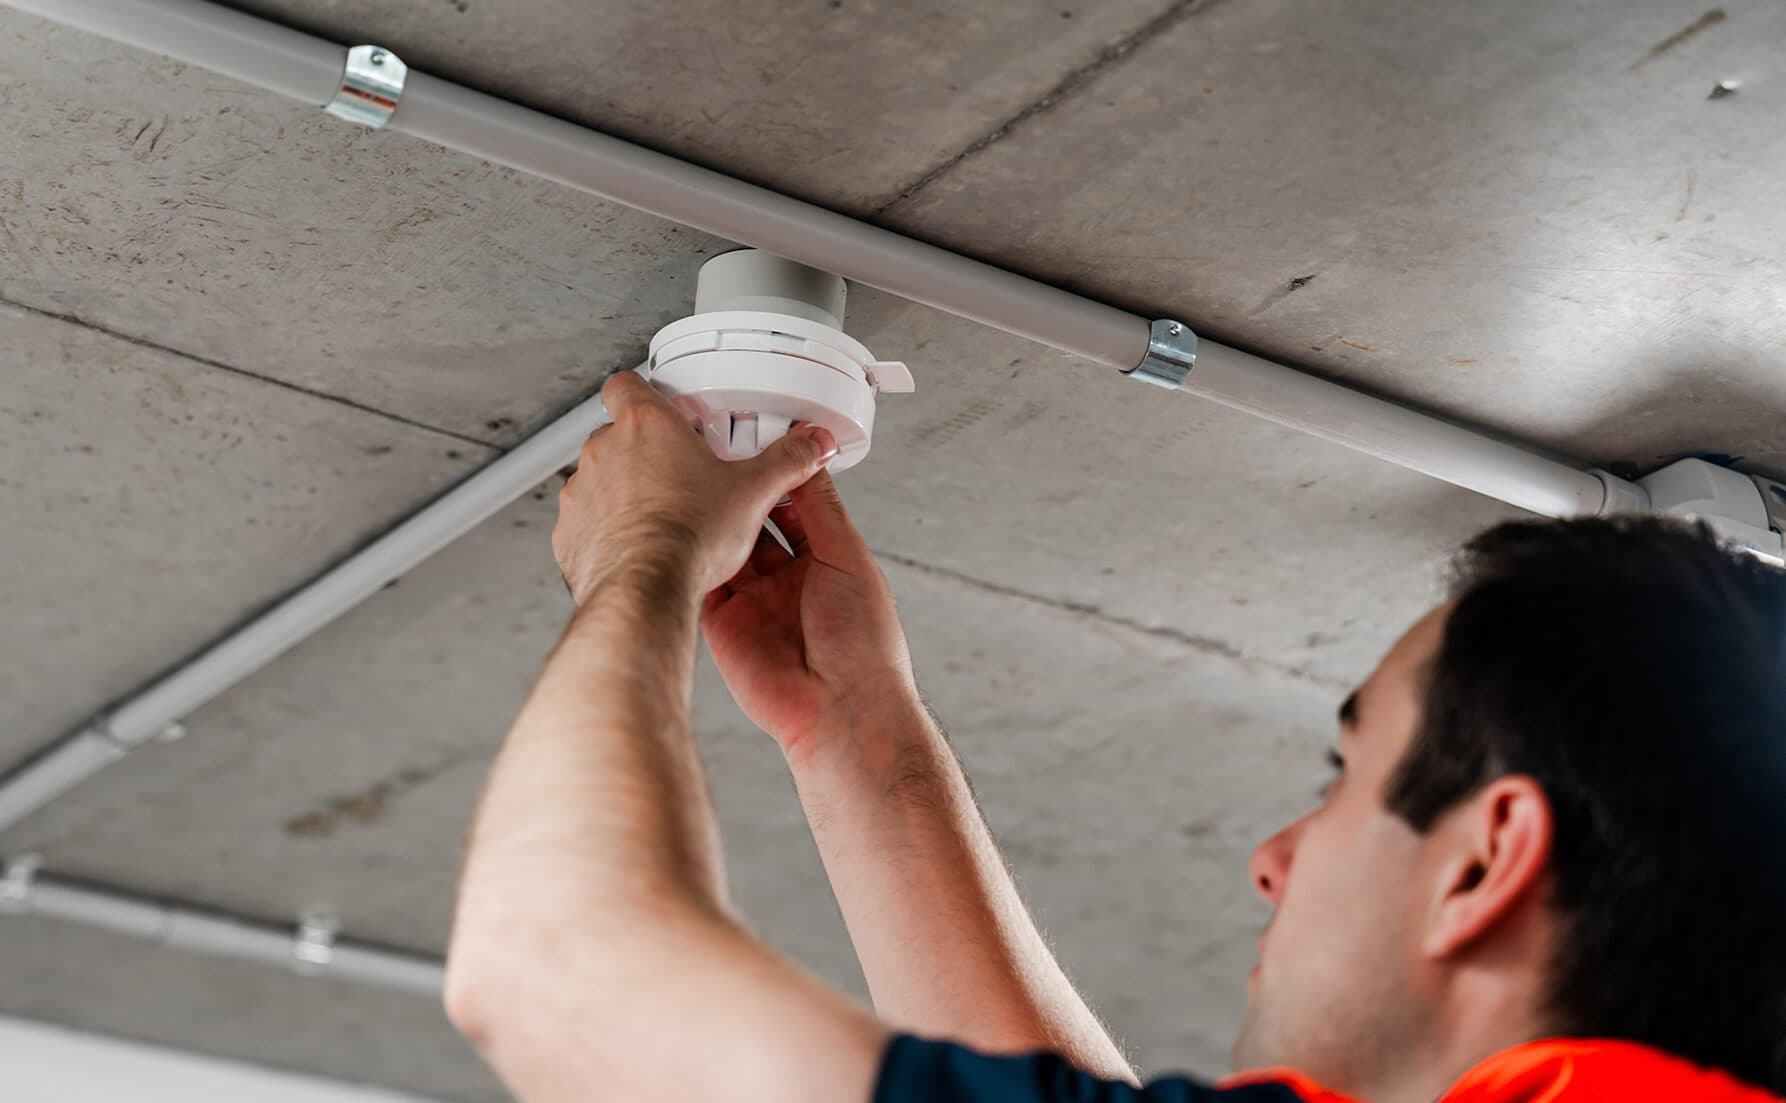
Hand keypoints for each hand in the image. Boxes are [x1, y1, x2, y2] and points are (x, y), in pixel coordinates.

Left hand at [554, 371, 838, 603]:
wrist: (645, 592)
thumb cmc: (688, 538)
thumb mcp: (753, 492)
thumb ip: (786, 462)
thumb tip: (811, 446)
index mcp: (646, 425)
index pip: (626, 384)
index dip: (644, 394)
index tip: (666, 411)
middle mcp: (604, 451)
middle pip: (619, 435)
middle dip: (646, 452)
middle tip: (681, 475)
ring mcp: (582, 492)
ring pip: (602, 479)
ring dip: (625, 492)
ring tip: (664, 517)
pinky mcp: (569, 533)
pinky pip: (587, 522)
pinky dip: (609, 531)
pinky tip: (640, 548)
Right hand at [700, 469, 921, 760]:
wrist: (840, 708)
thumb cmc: (863, 642)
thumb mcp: (848, 557)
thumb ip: (821, 510)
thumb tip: (810, 461)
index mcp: (825, 562)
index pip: (794, 507)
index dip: (776, 478)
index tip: (757, 442)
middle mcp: (786, 582)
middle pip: (753, 524)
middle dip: (736, 495)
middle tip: (713, 457)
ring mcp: (753, 603)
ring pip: (725, 548)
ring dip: (710, 520)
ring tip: (690, 481)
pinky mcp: (722, 624)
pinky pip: (702, 582)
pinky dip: (691, 556)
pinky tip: (678, 525)